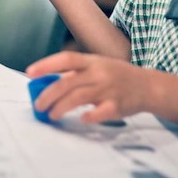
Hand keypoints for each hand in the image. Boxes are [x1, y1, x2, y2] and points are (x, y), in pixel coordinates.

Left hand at [25, 51, 148, 123]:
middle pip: (67, 82)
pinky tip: (81, 119)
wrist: (147, 86)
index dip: (46, 65)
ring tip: (51, 115)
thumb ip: (76, 73)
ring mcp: (108, 89)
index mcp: (92, 61)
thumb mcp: (97, 66)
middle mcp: (98, 73)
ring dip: (60, 107)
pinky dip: (89, 116)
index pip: (66, 59)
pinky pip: (100, 112)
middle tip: (38, 105)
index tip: (30, 72)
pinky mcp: (116, 105)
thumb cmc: (116, 76)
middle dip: (48, 95)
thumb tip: (48, 82)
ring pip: (78, 97)